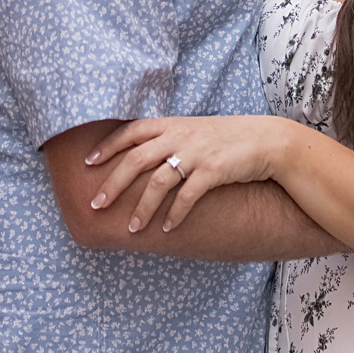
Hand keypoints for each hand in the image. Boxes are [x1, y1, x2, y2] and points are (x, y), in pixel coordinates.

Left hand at [85, 115, 292, 233]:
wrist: (264, 140)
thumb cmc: (224, 138)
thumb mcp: (191, 130)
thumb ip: (166, 138)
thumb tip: (138, 153)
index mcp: (170, 124)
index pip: (130, 132)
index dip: (108, 147)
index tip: (88, 163)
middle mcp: (178, 136)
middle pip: (135, 159)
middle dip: (113, 184)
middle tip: (96, 204)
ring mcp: (196, 153)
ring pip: (158, 182)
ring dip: (143, 208)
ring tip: (132, 228)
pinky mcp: (214, 171)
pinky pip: (188, 196)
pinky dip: (175, 214)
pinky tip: (167, 229)